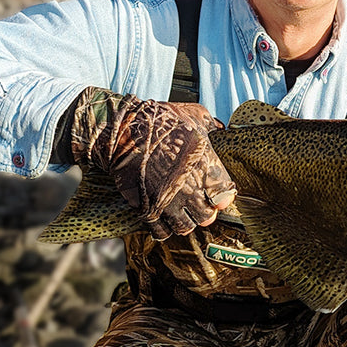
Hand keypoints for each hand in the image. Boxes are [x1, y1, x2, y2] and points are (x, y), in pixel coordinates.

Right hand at [66, 87, 237, 239]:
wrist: (121, 131)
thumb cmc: (159, 120)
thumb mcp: (193, 114)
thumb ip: (212, 125)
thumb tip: (222, 129)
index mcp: (204, 164)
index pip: (225, 195)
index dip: (223, 196)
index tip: (218, 194)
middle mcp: (188, 186)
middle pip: (206, 216)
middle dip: (205, 212)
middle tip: (200, 205)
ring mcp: (166, 200)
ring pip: (185, 227)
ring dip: (186, 221)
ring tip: (182, 212)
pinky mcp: (146, 208)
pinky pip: (161, 232)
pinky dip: (165, 229)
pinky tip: (164, 219)